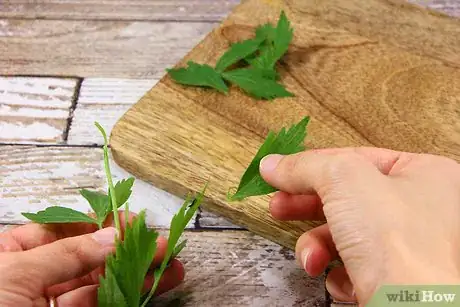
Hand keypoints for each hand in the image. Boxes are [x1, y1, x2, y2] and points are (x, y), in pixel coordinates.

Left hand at [0, 212, 183, 306]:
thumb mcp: (15, 275)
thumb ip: (64, 254)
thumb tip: (110, 236)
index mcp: (12, 254)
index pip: (63, 229)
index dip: (99, 223)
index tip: (132, 221)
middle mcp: (34, 276)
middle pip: (88, 255)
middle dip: (127, 248)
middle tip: (160, 245)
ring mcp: (52, 303)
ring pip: (100, 283)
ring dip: (135, 273)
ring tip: (169, 267)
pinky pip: (99, 305)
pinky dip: (125, 296)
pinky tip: (148, 286)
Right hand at [259, 147, 459, 304]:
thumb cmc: (397, 240)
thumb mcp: (343, 180)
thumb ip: (305, 166)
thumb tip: (273, 164)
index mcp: (424, 174)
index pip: (356, 159)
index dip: (313, 165)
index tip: (280, 173)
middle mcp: (422, 209)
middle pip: (346, 197)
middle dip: (306, 206)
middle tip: (279, 207)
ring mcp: (409, 246)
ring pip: (345, 235)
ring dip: (317, 247)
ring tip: (309, 257)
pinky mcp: (396, 278)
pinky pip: (355, 266)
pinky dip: (338, 273)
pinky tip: (339, 280)